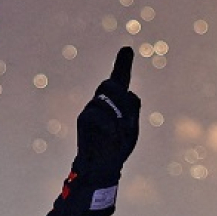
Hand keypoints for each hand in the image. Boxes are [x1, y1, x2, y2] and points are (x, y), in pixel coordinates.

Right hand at [75, 47, 140, 186]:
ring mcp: (91, 108)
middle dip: (121, 96)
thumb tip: (129, 92)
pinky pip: (97, 112)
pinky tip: (112, 134)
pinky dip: (109, 123)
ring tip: (120, 132)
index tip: (127, 48)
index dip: (123, 64)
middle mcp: (102, 102)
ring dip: (118, 114)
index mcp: (118, 103)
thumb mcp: (132, 128)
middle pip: (112, 83)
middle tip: (127, 119)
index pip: (120, 80)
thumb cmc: (118, 148)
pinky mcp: (84, 118)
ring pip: (106, 97)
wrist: (102, 167)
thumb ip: (132, 108)